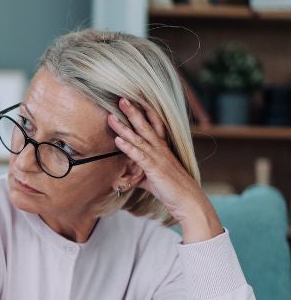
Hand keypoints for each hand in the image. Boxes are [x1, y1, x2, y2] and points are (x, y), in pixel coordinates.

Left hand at [107, 99, 222, 241]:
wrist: (188, 201)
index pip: (154, 126)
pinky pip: (139, 156)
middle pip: (145, 126)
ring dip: (124, 126)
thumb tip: (129, 176)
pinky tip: (118, 140)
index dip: (146, 113)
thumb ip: (140, 173)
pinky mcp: (154, 169)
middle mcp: (161, 150)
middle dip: (133, 112)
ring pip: (139, 138)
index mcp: (162, 149)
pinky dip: (128, 147)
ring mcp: (158, 158)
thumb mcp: (152, 179)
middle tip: (121, 98)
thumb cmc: (171, 190)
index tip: (136, 99)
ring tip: (112, 116)